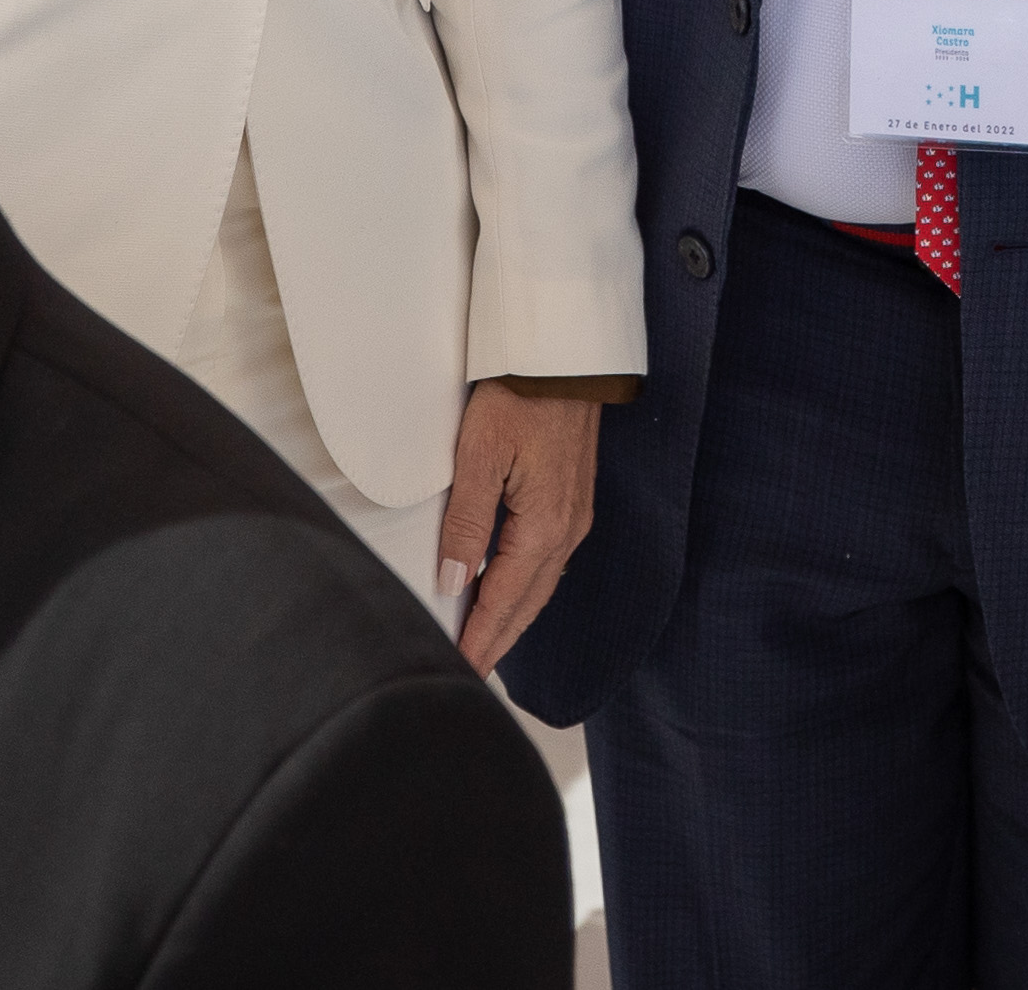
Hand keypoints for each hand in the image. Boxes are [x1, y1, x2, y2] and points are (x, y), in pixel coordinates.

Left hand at [434, 381, 598, 672]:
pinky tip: (510, 592)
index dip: (479, 640)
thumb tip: (452, 581)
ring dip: (512, 618)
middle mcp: (567, 529)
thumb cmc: (520, 395)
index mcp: (544, 526)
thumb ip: (467, 523)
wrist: (563, 354)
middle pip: (527, 603)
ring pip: (539, 585)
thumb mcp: (480, 455)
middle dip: (497, 641)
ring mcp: (575, 515)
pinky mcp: (573, 499)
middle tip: (468, 674)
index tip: (458, 671)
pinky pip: (547, 562)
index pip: (503, 602)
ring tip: (484, 644)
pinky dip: (525, 588)